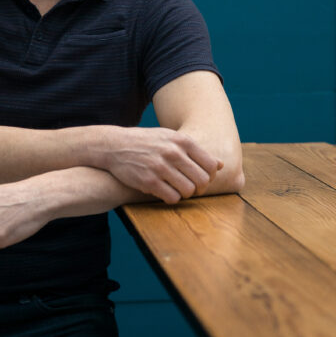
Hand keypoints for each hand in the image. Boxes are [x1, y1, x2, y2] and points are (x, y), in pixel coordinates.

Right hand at [101, 127, 222, 203]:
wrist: (115, 145)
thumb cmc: (147, 142)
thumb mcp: (171, 138)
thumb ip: (194, 150)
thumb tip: (220, 165)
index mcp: (182, 141)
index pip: (211, 165)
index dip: (210, 176)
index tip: (201, 178)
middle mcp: (173, 153)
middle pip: (202, 180)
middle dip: (200, 188)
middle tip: (192, 188)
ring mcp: (161, 167)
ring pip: (189, 191)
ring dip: (186, 194)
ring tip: (177, 189)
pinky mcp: (149, 181)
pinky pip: (172, 198)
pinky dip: (172, 198)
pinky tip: (165, 192)